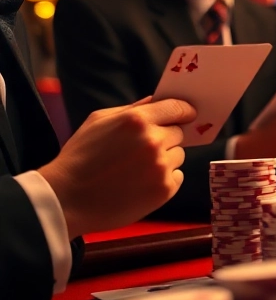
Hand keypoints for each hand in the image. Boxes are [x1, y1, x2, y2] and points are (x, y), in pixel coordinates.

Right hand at [38, 97, 195, 238]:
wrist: (67, 199)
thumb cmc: (79, 157)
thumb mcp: (98, 121)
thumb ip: (132, 109)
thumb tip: (158, 100)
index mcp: (137, 120)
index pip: (178, 107)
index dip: (183, 111)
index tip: (186, 114)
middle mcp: (153, 141)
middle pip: (179, 133)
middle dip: (166, 137)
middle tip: (142, 149)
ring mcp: (160, 167)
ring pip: (178, 155)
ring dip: (165, 159)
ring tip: (136, 169)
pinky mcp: (164, 189)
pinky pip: (177, 176)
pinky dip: (164, 179)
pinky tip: (141, 183)